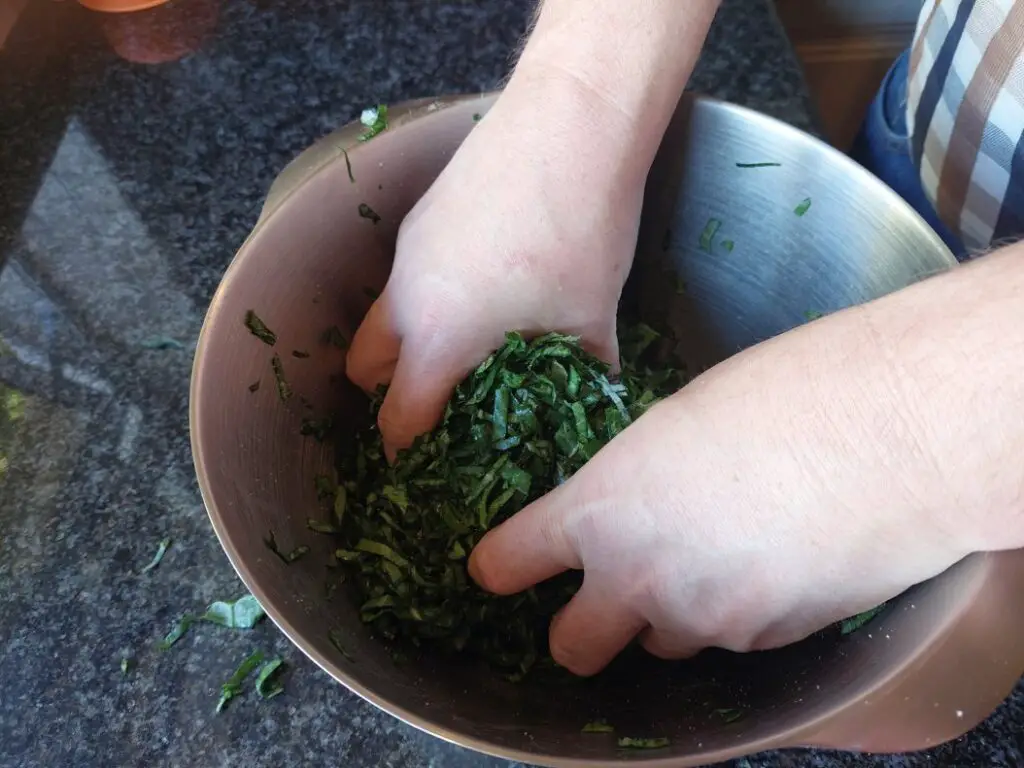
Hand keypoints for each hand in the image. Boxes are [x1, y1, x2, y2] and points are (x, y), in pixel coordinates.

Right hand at [346, 73, 650, 456]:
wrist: (570, 125)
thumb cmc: (581, 234)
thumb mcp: (592, 321)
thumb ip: (586, 379)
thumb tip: (598, 409)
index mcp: (436, 340)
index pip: (397, 420)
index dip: (409, 453)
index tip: (430, 465)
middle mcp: (404, 299)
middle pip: (364, 369)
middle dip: (392, 395)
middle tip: (444, 403)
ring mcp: (407, 252)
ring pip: (382, 317)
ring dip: (408, 342)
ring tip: (467, 343)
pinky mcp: (420, 216)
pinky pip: (406, 277)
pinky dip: (428, 297)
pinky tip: (485, 283)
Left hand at [467, 308, 980, 675]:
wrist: (888, 433)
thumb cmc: (781, 395)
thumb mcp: (675, 423)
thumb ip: (635, 480)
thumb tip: (637, 498)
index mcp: (597, 509)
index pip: (509, 561)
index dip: (499, 565)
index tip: (497, 566)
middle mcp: (636, 578)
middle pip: (571, 648)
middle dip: (580, 629)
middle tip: (605, 596)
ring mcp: (703, 620)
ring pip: (659, 646)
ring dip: (668, 617)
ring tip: (713, 558)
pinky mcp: (765, 640)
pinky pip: (728, 639)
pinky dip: (735, 613)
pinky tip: (769, 559)